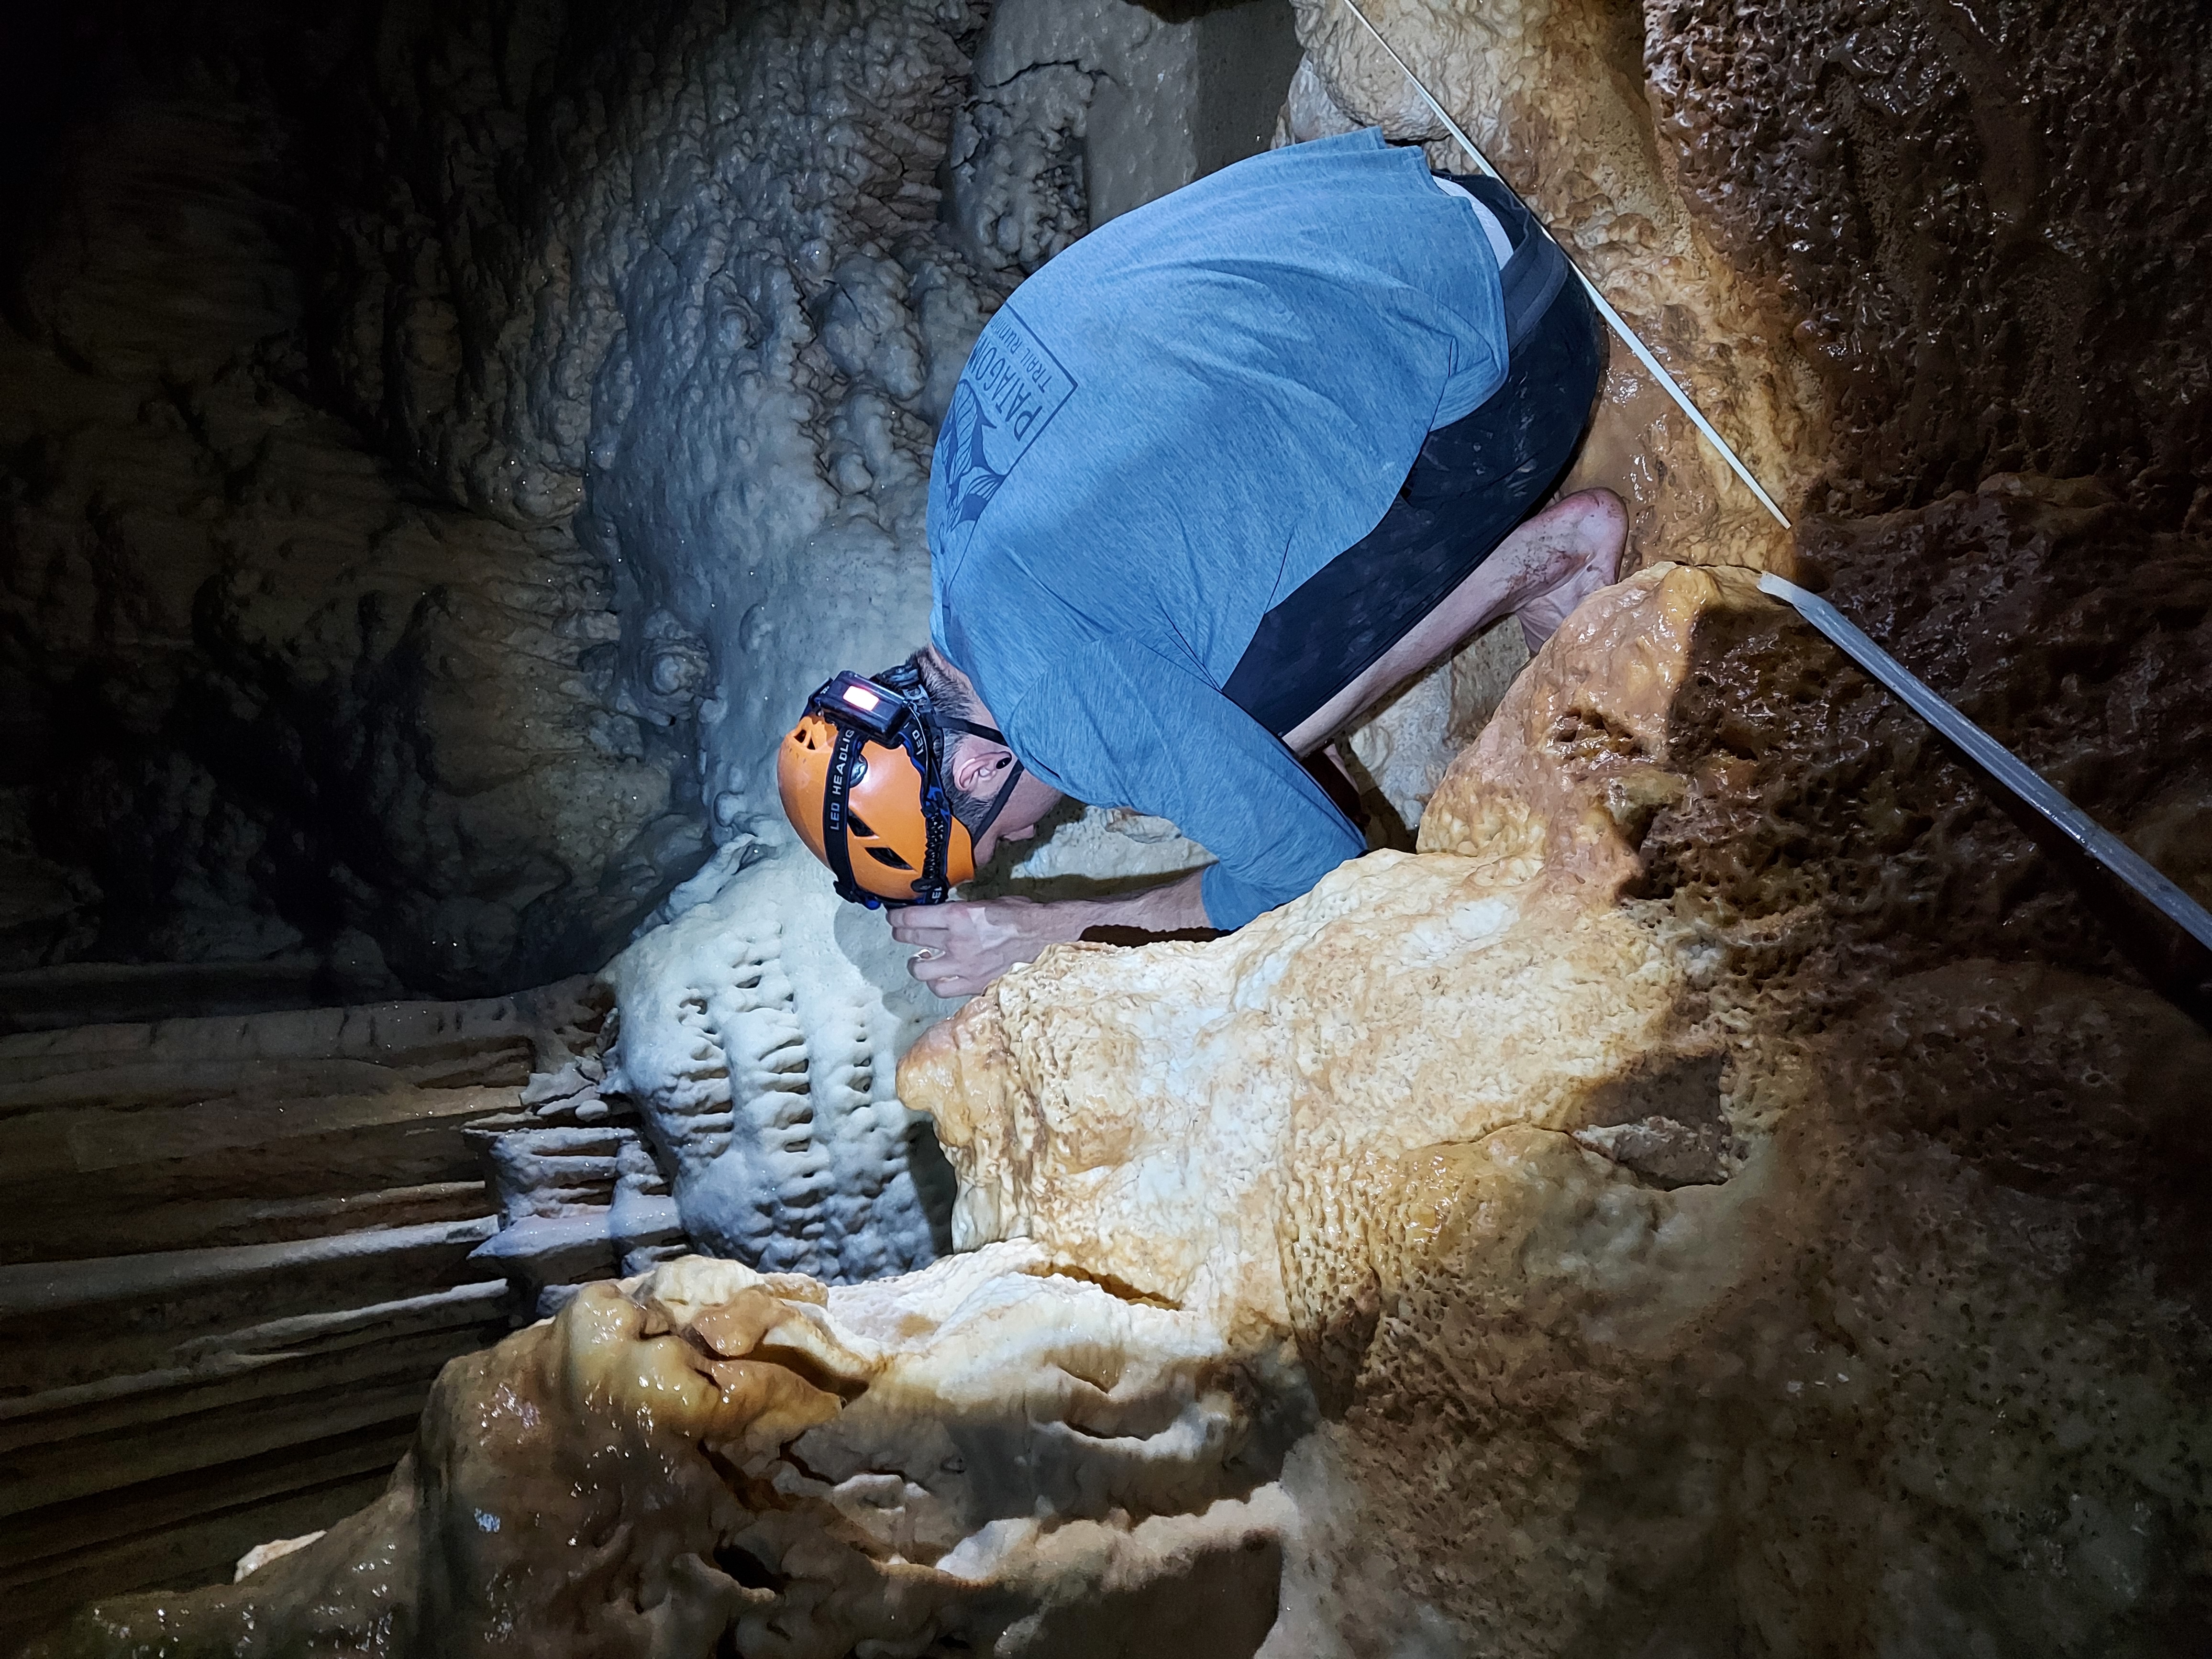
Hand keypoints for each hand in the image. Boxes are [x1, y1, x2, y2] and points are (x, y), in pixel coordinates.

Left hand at [889, 897, 1089, 997]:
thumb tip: (941, 914)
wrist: (1047, 939)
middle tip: (900, 934)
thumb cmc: (1022, 916)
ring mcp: (963, 966)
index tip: (893, 917)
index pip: (912, 918)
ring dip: (915, 964)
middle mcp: (957, 942)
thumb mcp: (989, 902)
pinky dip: (936, 983)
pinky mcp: (972, 984)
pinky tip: (940, 977)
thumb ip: (962, 911)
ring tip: (919, 961)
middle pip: (911, 940)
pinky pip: (942, 989)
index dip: (897, 918)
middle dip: (901, 935)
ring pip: (920, 971)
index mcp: (960, 915)